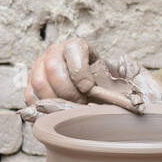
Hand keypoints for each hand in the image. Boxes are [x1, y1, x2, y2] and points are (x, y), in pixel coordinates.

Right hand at [21, 37, 161, 118]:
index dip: (79, 72)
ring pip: (38, 83)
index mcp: (79, 46)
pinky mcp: (33, 89)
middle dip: (67, 92)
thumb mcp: (131, 75)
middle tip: (83, 107)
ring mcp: (41, 70)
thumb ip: (128, 68)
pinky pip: (30, 97)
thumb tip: (122, 62)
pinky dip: (42, 108)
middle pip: (50, 68)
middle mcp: (56, 53)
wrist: (110, 103)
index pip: (72, 49)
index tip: (91, 89)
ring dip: (56, 102)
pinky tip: (59, 115)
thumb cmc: (122, 89)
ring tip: (74, 112)